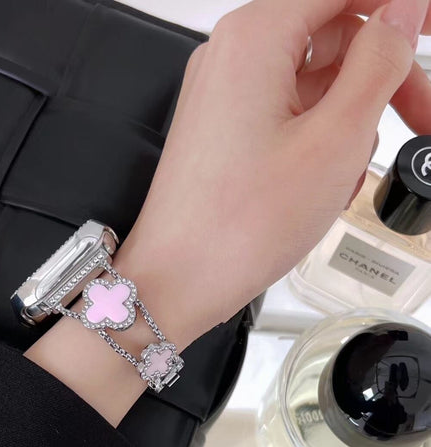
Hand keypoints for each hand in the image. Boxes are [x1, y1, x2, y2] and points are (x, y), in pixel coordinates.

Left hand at [117, 0, 430, 345]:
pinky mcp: (225, 132)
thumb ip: (379, 63)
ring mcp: (226, 96)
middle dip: (383, 76)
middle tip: (421, 118)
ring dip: (349, 120)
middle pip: (333, 35)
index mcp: (256, 37)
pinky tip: (320, 186)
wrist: (176, 283)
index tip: (430, 32)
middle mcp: (233, 56)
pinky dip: (318, 141)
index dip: (398, 6)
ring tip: (344, 177)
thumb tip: (402, 12)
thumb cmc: (240, 225)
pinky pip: (289, 116)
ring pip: (314, 82)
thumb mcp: (336, 140)